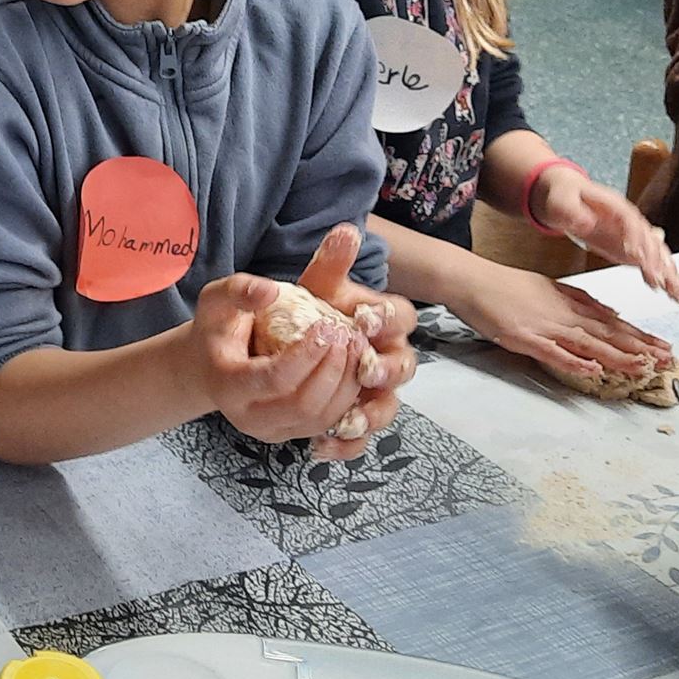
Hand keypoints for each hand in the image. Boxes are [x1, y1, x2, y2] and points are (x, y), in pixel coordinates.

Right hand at [190, 272, 369, 454]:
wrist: (208, 365)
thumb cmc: (216, 330)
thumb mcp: (216, 300)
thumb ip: (239, 290)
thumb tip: (271, 292)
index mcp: (226, 386)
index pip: (275, 380)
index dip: (307, 354)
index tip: (327, 325)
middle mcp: (246, 417)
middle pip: (303, 405)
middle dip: (333, 370)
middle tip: (347, 335)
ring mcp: (270, 431)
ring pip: (320, 418)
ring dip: (346, 382)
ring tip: (355, 346)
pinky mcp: (290, 433)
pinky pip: (327, 423)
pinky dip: (346, 395)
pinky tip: (351, 365)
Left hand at [295, 223, 417, 460]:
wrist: (274, 343)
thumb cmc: (305, 311)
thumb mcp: (314, 286)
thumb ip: (330, 263)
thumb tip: (346, 230)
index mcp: (382, 321)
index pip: (402, 318)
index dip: (386, 319)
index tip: (363, 318)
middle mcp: (386, 357)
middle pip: (404, 367)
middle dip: (385, 369)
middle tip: (364, 368)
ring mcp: (374, 392)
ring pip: (386, 408)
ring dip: (369, 415)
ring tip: (347, 420)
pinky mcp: (355, 418)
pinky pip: (360, 440)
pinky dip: (345, 447)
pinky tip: (320, 447)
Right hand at [456, 258, 671, 379]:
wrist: (470, 279)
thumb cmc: (503, 283)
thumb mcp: (547, 286)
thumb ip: (577, 301)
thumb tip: (606, 312)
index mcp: (569, 301)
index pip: (612, 322)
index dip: (639, 335)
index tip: (661, 345)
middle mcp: (562, 314)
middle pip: (608, 334)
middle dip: (640, 348)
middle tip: (666, 360)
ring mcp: (544, 326)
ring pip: (589, 344)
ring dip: (619, 357)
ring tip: (643, 368)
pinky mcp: (524, 338)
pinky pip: (553, 353)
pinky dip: (575, 362)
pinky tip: (593, 370)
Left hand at [531, 164, 678, 306]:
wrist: (564, 196)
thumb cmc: (562, 195)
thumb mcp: (559, 200)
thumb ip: (570, 210)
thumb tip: (586, 222)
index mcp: (614, 207)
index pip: (630, 222)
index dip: (634, 237)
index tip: (635, 254)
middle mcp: (629, 221)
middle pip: (649, 239)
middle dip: (658, 261)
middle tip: (663, 281)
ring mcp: (632, 235)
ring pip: (656, 254)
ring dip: (668, 273)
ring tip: (678, 293)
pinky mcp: (629, 248)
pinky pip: (649, 263)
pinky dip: (661, 276)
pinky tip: (672, 292)